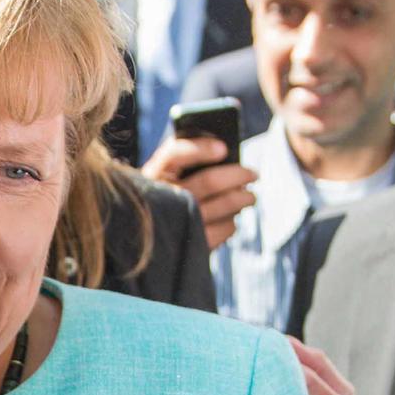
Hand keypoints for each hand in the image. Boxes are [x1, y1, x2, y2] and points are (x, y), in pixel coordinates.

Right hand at [141, 135, 257, 249]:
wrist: (141, 240)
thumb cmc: (161, 199)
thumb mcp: (163, 179)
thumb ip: (186, 163)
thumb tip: (225, 156)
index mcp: (153, 175)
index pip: (174, 154)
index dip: (201, 149)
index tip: (224, 148)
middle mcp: (162, 199)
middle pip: (210, 181)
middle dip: (239, 175)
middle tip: (254, 174)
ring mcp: (177, 224)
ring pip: (223, 205)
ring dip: (243, 199)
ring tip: (250, 197)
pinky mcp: (190, 245)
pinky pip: (223, 230)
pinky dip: (232, 223)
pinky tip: (231, 218)